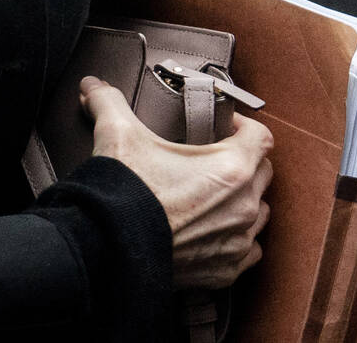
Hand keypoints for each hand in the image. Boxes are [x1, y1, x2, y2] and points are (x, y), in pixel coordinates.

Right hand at [79, 74, 273, 290]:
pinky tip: (216, 231)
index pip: (261, 136)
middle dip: (245, 161)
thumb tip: (93, 86)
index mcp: (231, 168)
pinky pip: (249, 250)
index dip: (243, 126)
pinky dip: (238, 239)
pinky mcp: (225, 270)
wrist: (110, 248)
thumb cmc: (124, 193)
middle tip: (215, 158)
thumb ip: (109, 101)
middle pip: (263, 172)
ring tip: (217, 195)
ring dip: (245, 200)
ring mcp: (237, 240)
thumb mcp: (117, 133)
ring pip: (260, 212)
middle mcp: (244, 205)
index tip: (224, 127)